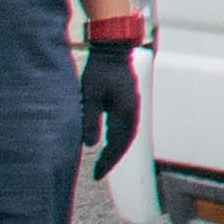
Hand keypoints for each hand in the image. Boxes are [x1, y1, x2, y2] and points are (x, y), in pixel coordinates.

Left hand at [79, 41, 140, 182]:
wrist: (112, 50)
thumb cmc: (99, 70)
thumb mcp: (89, 95)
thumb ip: (91, 119)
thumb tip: (91, 145)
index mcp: (126, 111)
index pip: (119, 143)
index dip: (108, 161)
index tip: (97, 174)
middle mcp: (133, 110)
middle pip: (126, 142)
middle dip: (113, 158)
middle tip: (99, 172)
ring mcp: (133, 105)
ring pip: (127, 135)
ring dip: (117, 149)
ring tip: (104, 161)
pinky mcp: (128, 101)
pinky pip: (126, 126)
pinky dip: (118, 138)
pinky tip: (108, 141)